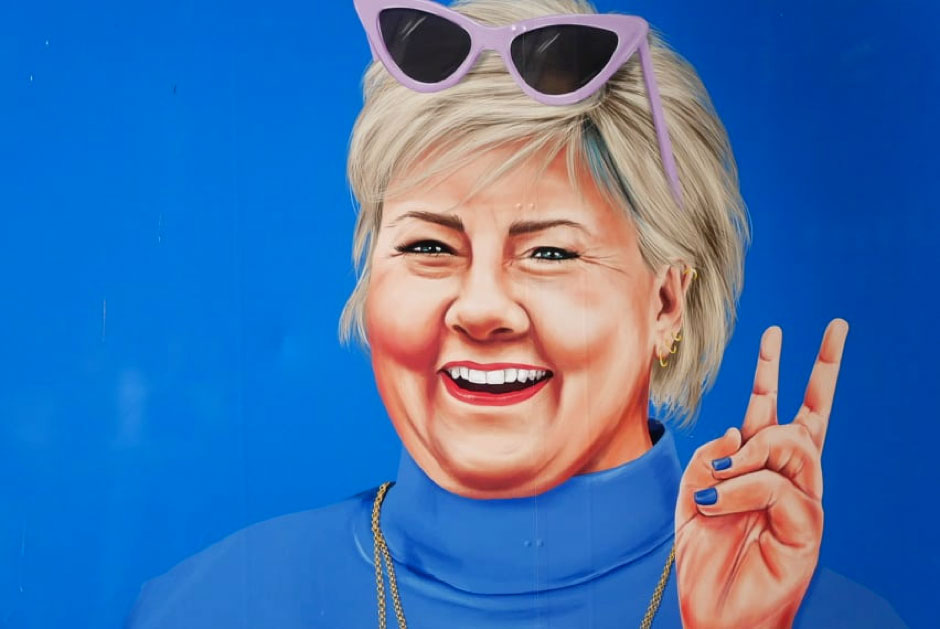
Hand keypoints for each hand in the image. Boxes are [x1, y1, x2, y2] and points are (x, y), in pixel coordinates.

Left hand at [674, 319, 848, 628]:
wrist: (715, 610)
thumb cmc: (707, 555)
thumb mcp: (692, 494)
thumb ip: (710, 456)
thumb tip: (738, 429)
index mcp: (757, 465)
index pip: (772, 409)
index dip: (773, 370)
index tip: (777, 331)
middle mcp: (786, 477)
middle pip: (811, 415)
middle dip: (824, 367)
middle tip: (837, 326)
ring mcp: (802, 500)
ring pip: (791, 446)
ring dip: (751, 453)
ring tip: (722, 473)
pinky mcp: (808, 527)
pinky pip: (776, 488)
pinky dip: (741, 490)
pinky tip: (716, 503)